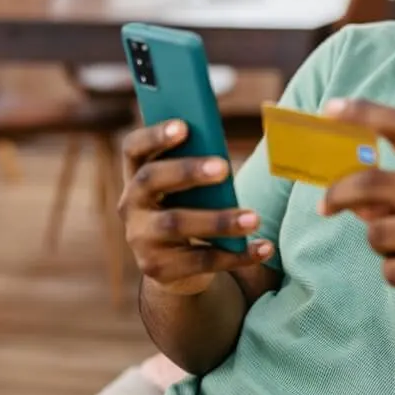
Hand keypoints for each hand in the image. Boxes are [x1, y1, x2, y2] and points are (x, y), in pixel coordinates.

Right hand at [118, 120, 273, 294]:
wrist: (174, 268)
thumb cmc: (189, 210)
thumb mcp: (187, 189)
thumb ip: (197, 168)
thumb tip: (224, 157)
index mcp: (136, 175)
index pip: (133, 148)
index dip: (154, 135)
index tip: (184, 125)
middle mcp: (130, 205)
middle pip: (151, 180)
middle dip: (187, 171)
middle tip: (224, 167)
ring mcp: (140, 239)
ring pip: (176, 224)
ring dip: (218, 220)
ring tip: (253, 218)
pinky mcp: (159, 269)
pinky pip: (200, 260)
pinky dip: (236, 256)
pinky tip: (264, 248)